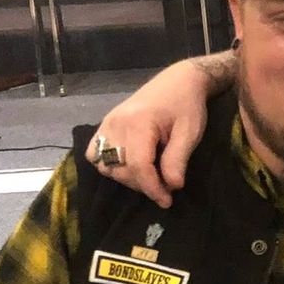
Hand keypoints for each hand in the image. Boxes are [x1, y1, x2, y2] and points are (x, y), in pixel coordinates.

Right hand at [89, 61, 212, 207]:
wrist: (178, 81)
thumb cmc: (186, 105)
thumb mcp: (189, 133)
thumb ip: (177, 160)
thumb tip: (171, 186)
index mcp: (138, 123)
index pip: (138, 166)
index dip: (152, 188)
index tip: (166, 201)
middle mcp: (116, 123)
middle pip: (120, 169)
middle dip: (142, 184)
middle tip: (164, 186)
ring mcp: (106, 123)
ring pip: (105, 165)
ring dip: (126, 177)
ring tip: (149, 176)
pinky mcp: (104, 124)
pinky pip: (95, 153)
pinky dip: (109, 165)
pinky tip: (129, 166)